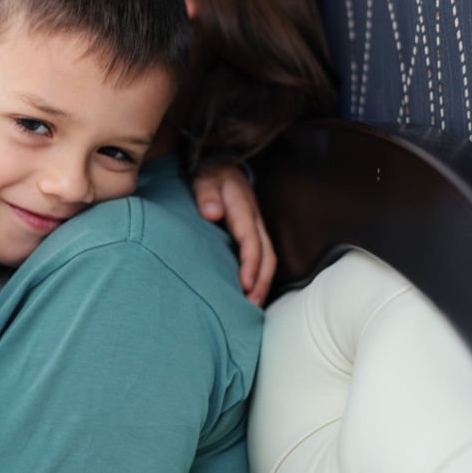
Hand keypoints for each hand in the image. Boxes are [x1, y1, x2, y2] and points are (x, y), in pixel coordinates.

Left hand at [191, 164, 274, 306]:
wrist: (219, 165)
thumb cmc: (209, 174)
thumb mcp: (204, 177)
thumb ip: (206, 194)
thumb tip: (212, 213)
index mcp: (244, 207)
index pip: (251, 240)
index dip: (250, 263)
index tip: (244, 284)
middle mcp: (255, 220)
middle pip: (267, 254)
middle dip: (261, 281)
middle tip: (251, 306)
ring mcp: (256, 228)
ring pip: (267, 259)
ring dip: (262, 283)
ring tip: (251, 307)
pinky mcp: (252, 234)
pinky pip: (260, 257)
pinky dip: (258, 277)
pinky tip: (247, 293)